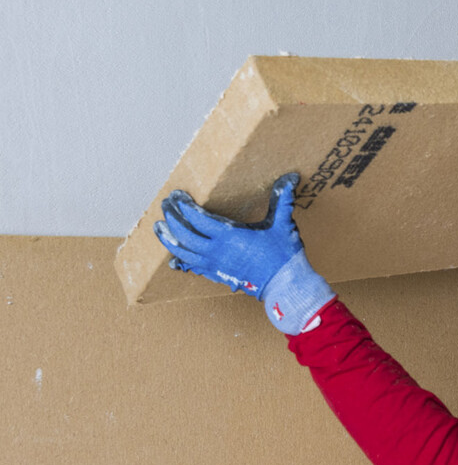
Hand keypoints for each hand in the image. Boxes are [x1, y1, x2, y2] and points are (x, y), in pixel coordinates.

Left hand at [154, 173, 334, 333]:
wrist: (285, 286)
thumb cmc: (284, 256)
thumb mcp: (283, 225)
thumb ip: (282, 201)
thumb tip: (290, 178)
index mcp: (229, 235)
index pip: (197, 218)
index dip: (184, 205)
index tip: (177, 195)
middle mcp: (216, 251)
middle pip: (184, 234)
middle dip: (172, 218)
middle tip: (165, 206)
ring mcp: (215, 265)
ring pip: (183, 252)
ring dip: (169, 239)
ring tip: (159, 228)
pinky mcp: (218, 275)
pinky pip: (192, 266)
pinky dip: (181, 259)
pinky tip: (175, 256)